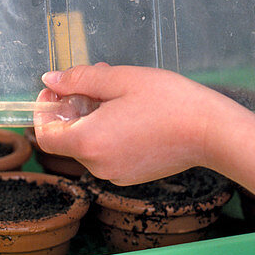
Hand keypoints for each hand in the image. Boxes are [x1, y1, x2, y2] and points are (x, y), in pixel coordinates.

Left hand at [33, 64, 248, 183]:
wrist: (210, 131)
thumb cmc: (167, 101)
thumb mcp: (119, 79)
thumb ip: (79, 80)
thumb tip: (51, 80)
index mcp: (88, 143)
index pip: (45, 136)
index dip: (44, 111)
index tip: (56, 89)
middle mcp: (97, 166)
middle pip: (68, 138)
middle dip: (74, 107)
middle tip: (95, 80)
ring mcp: (116, 174)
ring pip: (90, 144)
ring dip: (93, 117)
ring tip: (119, 92)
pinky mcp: (133, 175)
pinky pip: (108, 152)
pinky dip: (109, 132)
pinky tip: (132, 112)